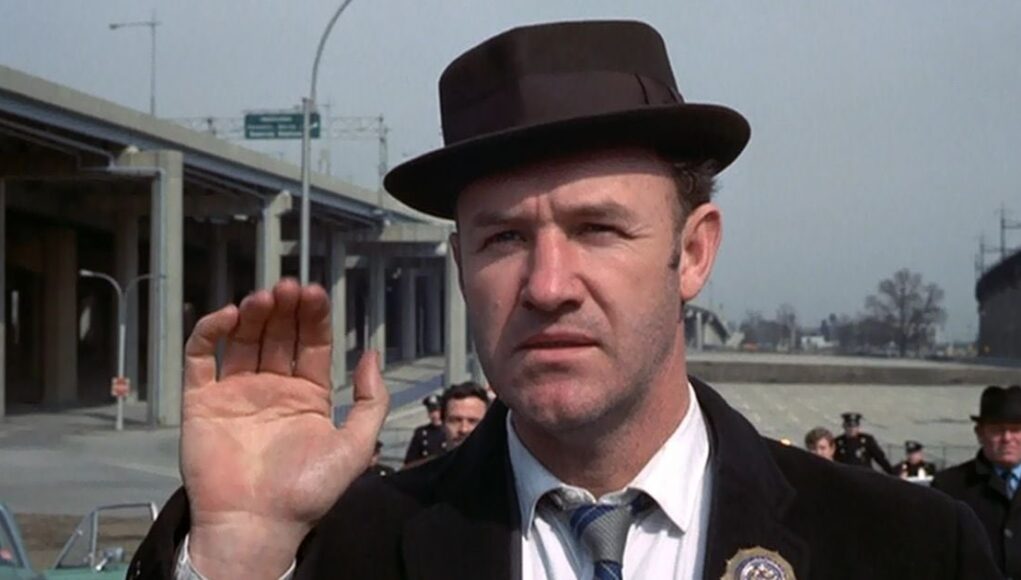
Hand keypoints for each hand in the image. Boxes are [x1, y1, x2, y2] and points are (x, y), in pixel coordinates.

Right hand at [180, 279, 388, 577]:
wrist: (257, 524)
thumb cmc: (307, 492)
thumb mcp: (356, 446)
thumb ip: (372, 401)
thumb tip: (372, 354)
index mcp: (307, 396)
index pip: (311, 344)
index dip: (313, 317)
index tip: (314, 292)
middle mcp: (271, 388)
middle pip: (278, 335)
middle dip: (284, 309)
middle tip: (288, 287)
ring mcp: (235, 392)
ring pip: (243, 340)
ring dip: (253, 315)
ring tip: (264, 298)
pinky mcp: (202, 401)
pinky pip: (202, 359)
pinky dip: (211, 333)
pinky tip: (229, 317)